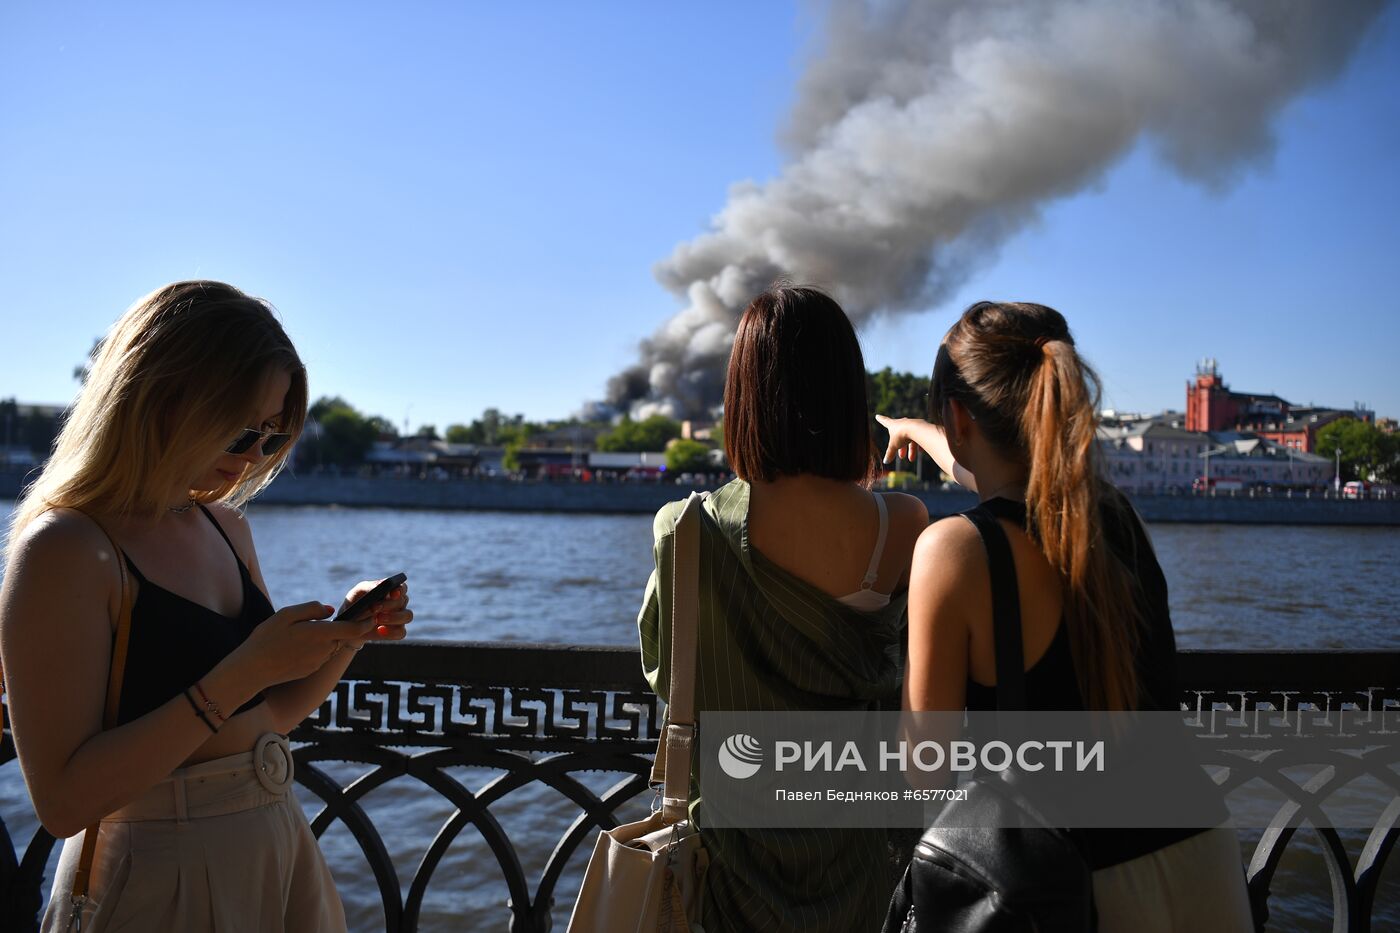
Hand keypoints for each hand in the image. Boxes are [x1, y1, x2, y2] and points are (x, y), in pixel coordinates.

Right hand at [226, 601, 377, 689]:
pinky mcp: (310, 670)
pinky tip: (295, 647)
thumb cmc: (267, 638)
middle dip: (340, 629)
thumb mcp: (287, 614)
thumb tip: (330, 610)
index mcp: (321, 633)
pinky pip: (319, 656)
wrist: (252, 669)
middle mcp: (324, 650)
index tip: (371, 617)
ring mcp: (318, 662)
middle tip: (324, 622)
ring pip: (330, 646)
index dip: (365, 623)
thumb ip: (312, 609)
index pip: (353, 629)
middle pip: (341, 637)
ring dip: (325, 640)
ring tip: (301, 635)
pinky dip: (314, 650)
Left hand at [336, 579, 412, 648]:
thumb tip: (381, 585)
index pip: (402, 587)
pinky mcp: (397, 632)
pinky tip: (379, 630)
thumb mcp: (358, 592)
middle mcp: (400, 603)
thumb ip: (369, 586)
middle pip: (403, 601)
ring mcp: (400, 618)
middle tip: (375, 608)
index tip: (392, 593)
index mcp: (393, 591)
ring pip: (407, 616)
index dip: (399, 589)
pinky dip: (391, 632)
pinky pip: (401, 632)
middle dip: (389, 604)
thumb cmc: (356, 604)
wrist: (349, 625)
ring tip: (378, 619)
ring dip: (394, 617)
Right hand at [875, 414, 943, 464]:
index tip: (877, 416)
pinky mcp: (920, 427)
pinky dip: (919, 445)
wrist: (916, 430)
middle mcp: (902, 423)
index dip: (880, 419)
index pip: (884, 421)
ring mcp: (911, 425)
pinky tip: (921, 452)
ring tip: (911, 459)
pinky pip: (919, 437)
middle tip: (901, 457)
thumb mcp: (893, 446)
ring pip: (910, 439)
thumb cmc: (902, 435)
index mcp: (892, 425)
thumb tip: (885, 461)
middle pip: (899, 436)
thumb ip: (889, 453)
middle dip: (901, 448)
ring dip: (911, 450)